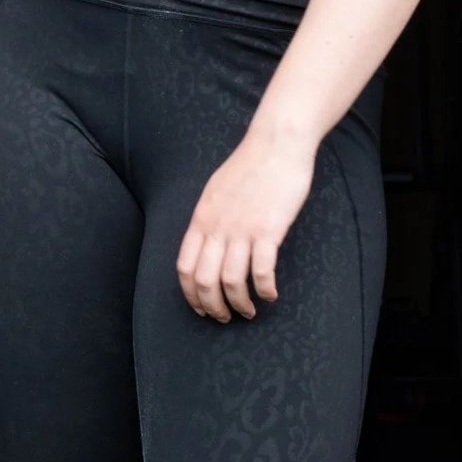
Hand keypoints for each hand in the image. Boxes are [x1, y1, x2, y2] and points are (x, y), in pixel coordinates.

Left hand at [176, 121, 315, 322]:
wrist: (276, 143)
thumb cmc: (250, 165)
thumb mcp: (216, 191)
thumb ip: (209, 218)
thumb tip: (206, 243)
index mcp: (202, 219)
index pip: (185, 268)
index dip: (190, 295)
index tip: (201, 308)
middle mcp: (217, 227)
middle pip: (205, 281)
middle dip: (213, 307)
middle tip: (226, 317)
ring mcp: (242, 229)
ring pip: (231, 281)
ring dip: (240, 304)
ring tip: (250, 311)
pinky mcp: (268, 229)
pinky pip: (261, 271)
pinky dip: (264, 290)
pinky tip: (271, 294)